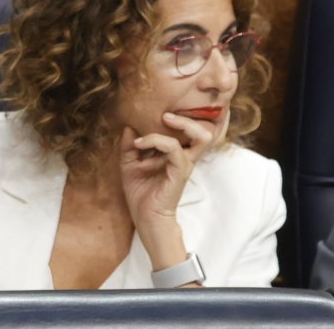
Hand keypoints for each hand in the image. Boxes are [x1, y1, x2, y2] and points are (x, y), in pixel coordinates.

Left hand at [118, 114, 213, 271]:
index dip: (177, 118)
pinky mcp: (179, 173)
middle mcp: (184, 157)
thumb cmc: (141, 194)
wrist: (145, 218)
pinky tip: (139, 143)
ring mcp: (184, 165)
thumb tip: (128, 126)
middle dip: (189, 118)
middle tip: (166, 114)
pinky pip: (174, 149)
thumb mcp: (129, 165)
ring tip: (164, 119)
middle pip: (205, 132)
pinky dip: (156, 140)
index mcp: (176, 154)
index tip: (151, 114)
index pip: (187, 130)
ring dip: (183, 124)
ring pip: (201, 137)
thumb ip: (129, 146)